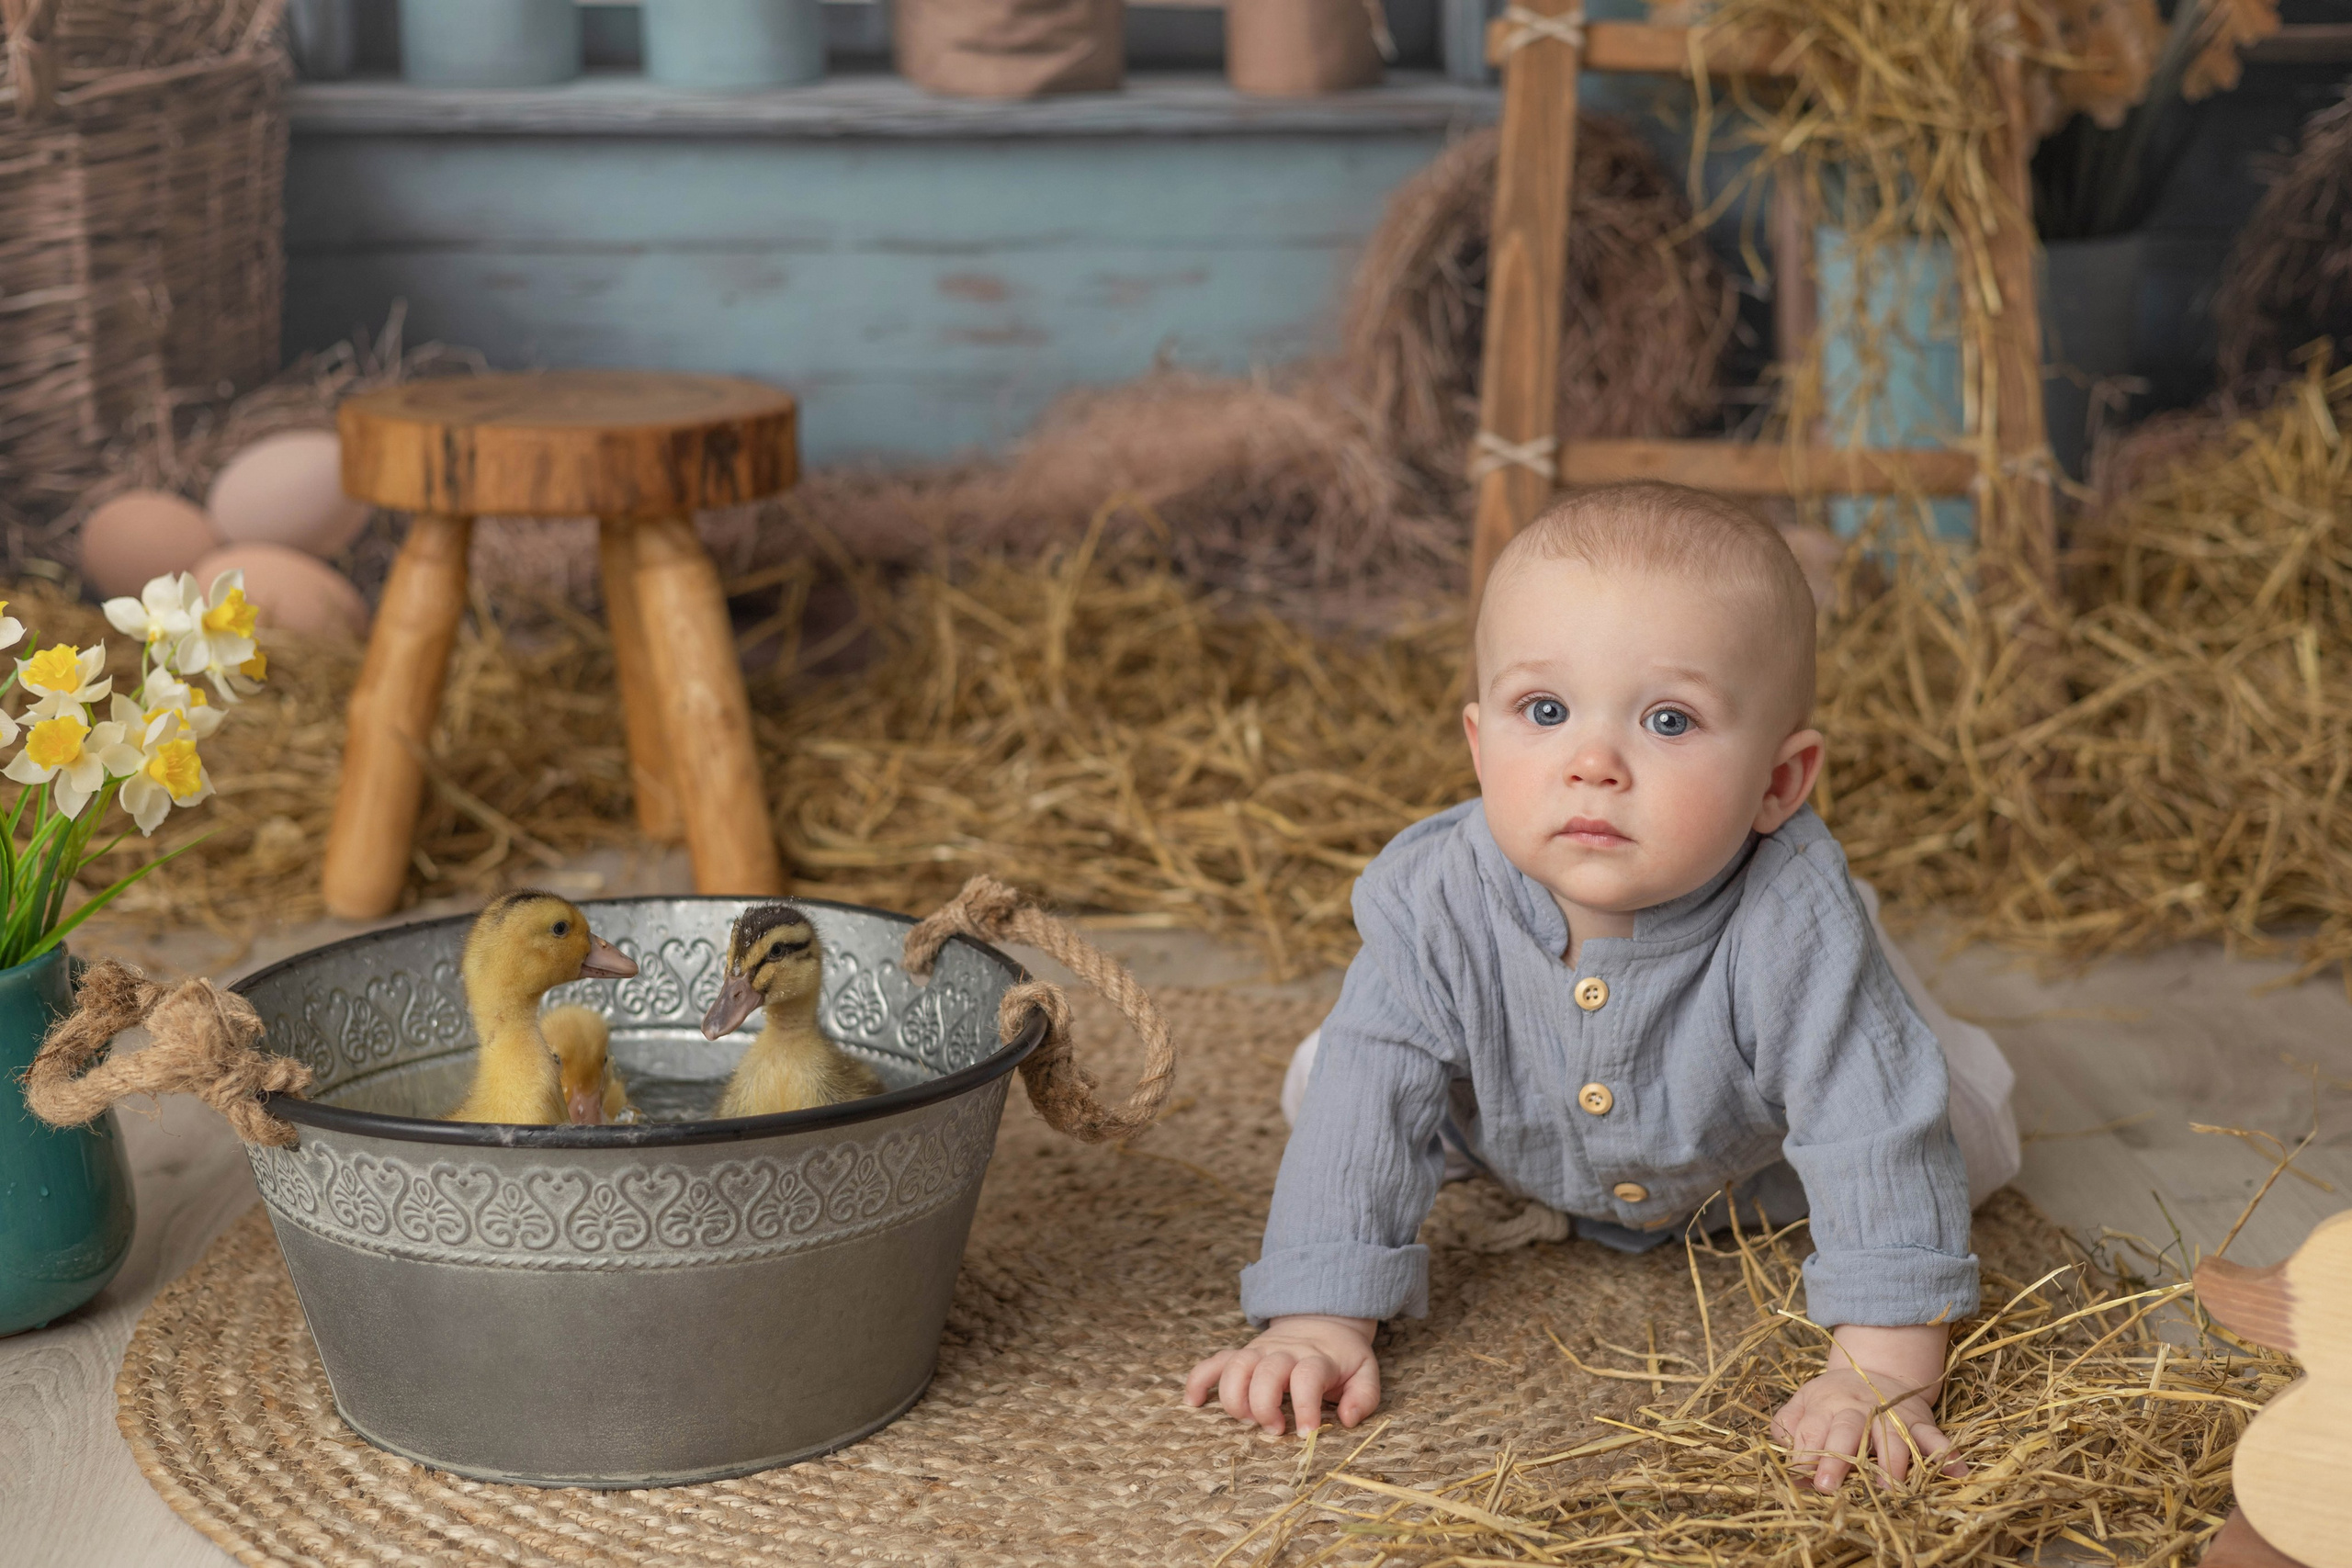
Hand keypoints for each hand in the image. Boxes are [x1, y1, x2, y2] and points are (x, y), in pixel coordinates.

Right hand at [1183, 1314, 1379, 1434]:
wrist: (1321, 1319)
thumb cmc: (1342, 1356)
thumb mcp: (1365, 1372)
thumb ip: (1363, 1396)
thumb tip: (1346, 1420)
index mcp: (1316, 1358)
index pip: (1307, 1377)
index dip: (1305, 1407)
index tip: (1305, 1433)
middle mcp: (1284, 1353)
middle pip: (1265, 1372)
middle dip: (1264, 1406)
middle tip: (1276, 1429)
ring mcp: (1259, 1352)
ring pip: (1235, 1367)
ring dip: (1234, 1398)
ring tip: (1245, 1421)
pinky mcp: (1242, 1354)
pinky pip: (1213, 1362)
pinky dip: (1198, 1380)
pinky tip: (1194, 1402)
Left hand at [1769, 1323, 1962, 1491]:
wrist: (1875, 1370)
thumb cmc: (1833, 1398)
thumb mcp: (1803, 1404)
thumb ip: (1788, 1428)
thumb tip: (1783, 1463)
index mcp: (1825, 1405)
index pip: (1810, 1430)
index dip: (1804, 1454)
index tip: (1802, 1477)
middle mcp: (1858, 1409)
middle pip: (1847, 1430)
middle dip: (1837, 1457)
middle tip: (1828, 1485)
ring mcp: (1891, 1416)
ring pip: (1893, 1438)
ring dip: (1891, 1463)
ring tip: (1887, 1488)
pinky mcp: (1919, 1422)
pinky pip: (1935, 1437)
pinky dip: (1947, 1454)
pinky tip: (1957, 1472)